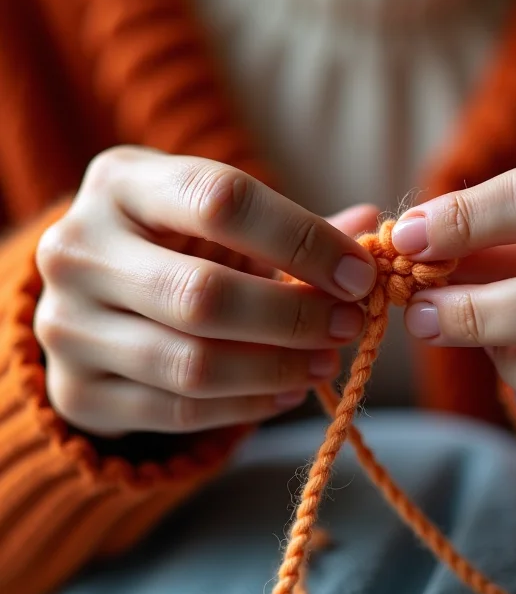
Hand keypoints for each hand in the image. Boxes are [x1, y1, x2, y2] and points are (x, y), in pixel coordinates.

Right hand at [34, 146, 379, 435]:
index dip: (302, 239)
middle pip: (203, 293)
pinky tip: (285, 392)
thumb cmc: (177, 246)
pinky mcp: (74, 390)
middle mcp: (77, 248)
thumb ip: (295, 225)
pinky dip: (246, 407)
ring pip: (191, 363)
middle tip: (349, 325)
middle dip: (295, 316)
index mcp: (122, 182)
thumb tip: (373, 224)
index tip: (359, 274)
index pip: (221, 200)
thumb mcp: (221, 219)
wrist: (96, 300)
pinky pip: (177, 411)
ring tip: (325, 361)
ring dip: (277, 368)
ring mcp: (66, 324)